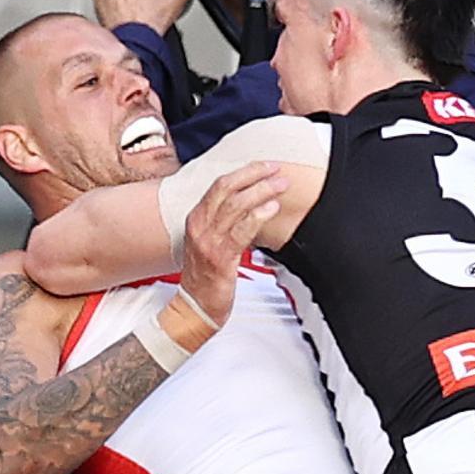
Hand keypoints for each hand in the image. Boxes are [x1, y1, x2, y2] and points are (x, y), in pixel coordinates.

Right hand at [179, 162, 287, 328]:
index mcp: (196, 219)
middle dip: (253, 174)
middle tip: (276, 170)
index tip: (265, 166)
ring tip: (280, 185)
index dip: (244, 172)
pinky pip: (240, 231)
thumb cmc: (205, 276)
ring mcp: (208, 242)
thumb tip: (252, 204)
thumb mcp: (209, 241)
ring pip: (235, 205)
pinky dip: (258, 216)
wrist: (195, 308)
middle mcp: (199, 226)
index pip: (220, 185)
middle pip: (226, 188)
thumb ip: (225, 222)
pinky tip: (271, 208)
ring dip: (261, 191)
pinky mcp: (220, 258)